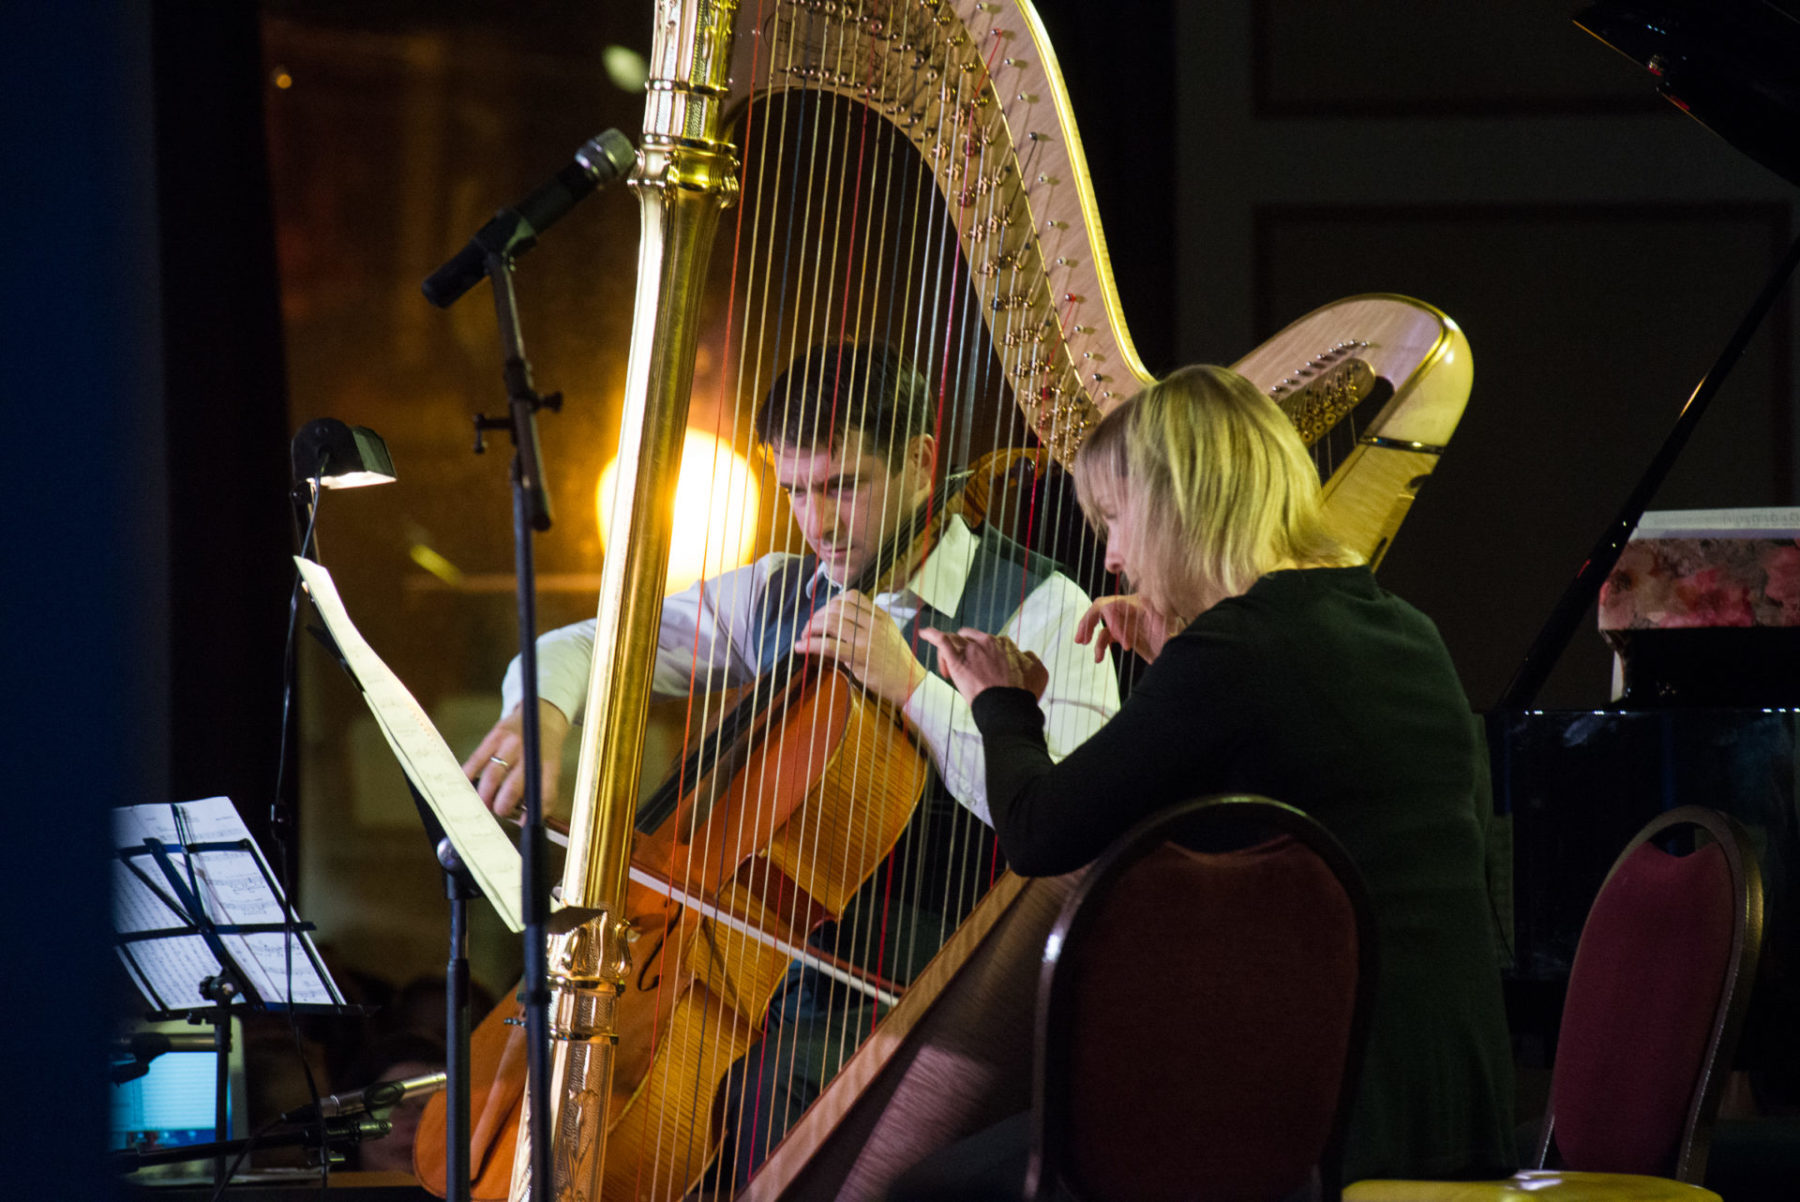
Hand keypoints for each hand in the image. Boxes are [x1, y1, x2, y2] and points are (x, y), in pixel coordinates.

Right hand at [462, 698, 570, 820]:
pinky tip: (467, 784)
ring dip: (484, 795)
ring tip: (483, 802)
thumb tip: (522, 818)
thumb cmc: (544, 749)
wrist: (542, 714)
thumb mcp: (550, 766)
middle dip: (501, 806)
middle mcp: (530, 753)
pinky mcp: (495, 735)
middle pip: (512, 788)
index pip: (543, 793)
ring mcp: (511, 743)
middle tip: (497, 811)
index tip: (522, 822)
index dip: (531, 813)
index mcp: (548, 764)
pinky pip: (477, 759)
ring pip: (492, 776)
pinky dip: (469, 775)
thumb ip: (539, 790)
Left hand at [792, 590, 926, 706]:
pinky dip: (810, 645)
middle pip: (837, 607)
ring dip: (811, 628)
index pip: (852, 596)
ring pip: (831, 622)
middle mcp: (874, 623)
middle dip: (817, 616)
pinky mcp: (859, 657)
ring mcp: (867, 639)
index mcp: (881, 616)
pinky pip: (829, 645)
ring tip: (804, 637)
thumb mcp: (886, 635)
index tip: (823, 614)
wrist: (910, 683)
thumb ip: (867, 625)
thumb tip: (835, 623)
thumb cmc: (896, 661)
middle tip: (808, 628)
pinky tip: (801, 648)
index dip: (831, 602)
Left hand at [917, 628, 1047, 705]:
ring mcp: (971, 650)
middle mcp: (986, 642)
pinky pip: (941, 641)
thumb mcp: (1038, 672)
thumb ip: (1031, 659)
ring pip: (954, 641)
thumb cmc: (1022, 693)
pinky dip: (931, 634)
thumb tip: (1026, 654)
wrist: (1008, 707)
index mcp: (1002, 644)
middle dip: (964, 650)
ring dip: (949, 652)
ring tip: (947, 670)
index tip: (982, 670)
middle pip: (968, 639)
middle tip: (964, 671)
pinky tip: (923, 633)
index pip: (987, 642)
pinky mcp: (957, 661)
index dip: (982, 654)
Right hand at [1074, 594, 1177, 663]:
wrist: (1181, 651)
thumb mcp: (1168, 632)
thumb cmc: (1176, 640)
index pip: (1115, 606)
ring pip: (1100, 620)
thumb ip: (1160, 628)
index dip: (1115, 625)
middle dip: (1089, 620)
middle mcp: (1129, 609)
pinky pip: (1105, 636)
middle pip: (1101, 607)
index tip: (1126, 645)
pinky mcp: (1125, 634)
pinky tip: (1098, 659)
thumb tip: (1155, 629)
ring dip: (1088, 630)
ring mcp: (1126, 621)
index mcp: (1138, 604)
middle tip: (1082, 638)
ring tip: (1082, 643)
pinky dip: (1099, 646)